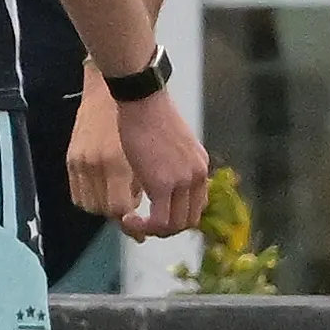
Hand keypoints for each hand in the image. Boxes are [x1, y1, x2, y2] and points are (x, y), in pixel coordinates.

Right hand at [101, 85, 210, 241]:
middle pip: (188, 220)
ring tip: (134, 221)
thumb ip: (174, 163)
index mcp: (200, 166)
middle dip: (166, 229)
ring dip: (153, 230)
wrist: (142, 100)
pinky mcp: (162, 184)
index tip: (157, 216)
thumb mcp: (171, 142)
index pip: (197, 205)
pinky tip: (130, 218)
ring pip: (174, 225)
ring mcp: (182, 181)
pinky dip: (144, 226)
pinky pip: (158, 221)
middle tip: (143, 224)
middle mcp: (196, 176)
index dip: (177, 217)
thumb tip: (162, 177)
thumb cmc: (149, 114)